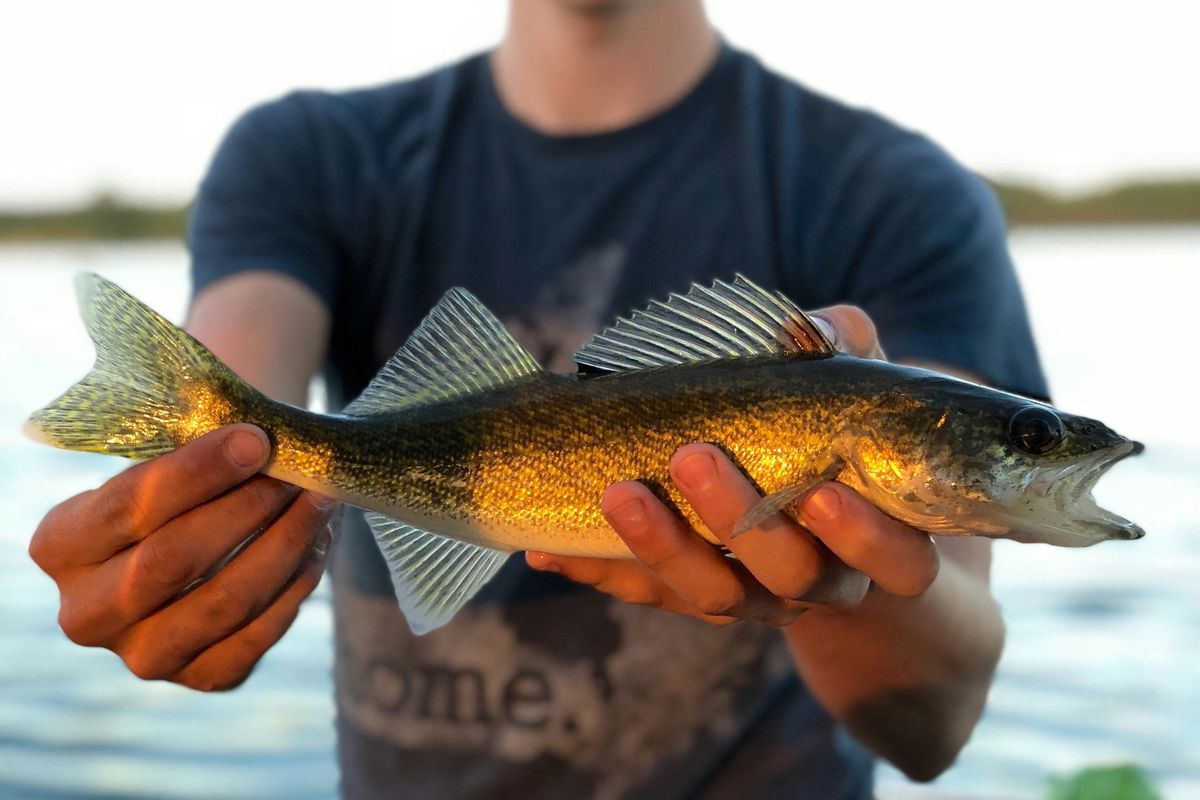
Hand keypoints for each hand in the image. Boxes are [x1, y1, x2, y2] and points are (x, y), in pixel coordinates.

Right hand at [28, 424, 336, 690]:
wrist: (188, 550)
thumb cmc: (177, 492)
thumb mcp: (161, 465)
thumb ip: (196, 457)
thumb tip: (262, 444)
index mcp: (60, 546)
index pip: (130, 507)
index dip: (199, 472)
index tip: (256, 440)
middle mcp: (86, 613)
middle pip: (172, 560)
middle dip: (245, 508)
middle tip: (295, 472)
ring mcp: (143, 656)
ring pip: (226, 601)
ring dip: (285, 544)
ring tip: (320, 500)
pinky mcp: (202, 676)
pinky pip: (260, 632)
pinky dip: (298, 581)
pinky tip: (319, 540)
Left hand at [526, 305, 938, 625]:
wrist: (812, 522)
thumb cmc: (839, 440)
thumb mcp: (853, 394)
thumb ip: (848, 355)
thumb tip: (820, 325)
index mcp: (883, 544)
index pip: (897, 560)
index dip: (863, 536)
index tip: (822, 490)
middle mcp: (822, 583)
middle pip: (790, 575)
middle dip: (740, 520)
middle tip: (694, 456)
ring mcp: (754, 599)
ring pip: (713, 594)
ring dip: (662, 547)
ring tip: (617, 492)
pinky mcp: (692, 598)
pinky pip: (646, 594)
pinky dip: (598, 569)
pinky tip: (548, 550)